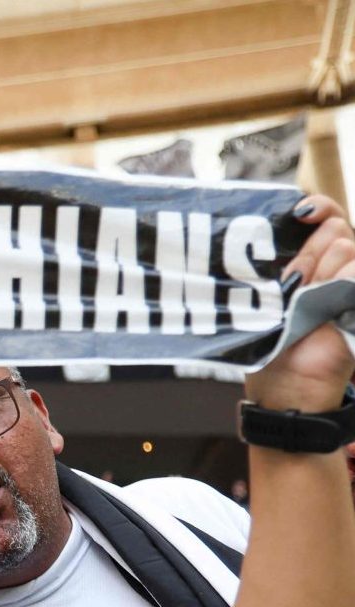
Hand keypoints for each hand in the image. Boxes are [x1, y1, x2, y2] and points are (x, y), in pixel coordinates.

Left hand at [249, 196, 354, 411]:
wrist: (287, 386)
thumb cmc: (273, 345)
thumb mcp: (271, 297)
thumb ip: (285, 265)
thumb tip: (290, 228)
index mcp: (310, 264)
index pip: (327, 217)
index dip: (319, 207)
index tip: (300, 211)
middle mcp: (335, 270)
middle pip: (337, 229)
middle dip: (313, 248)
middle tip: (296, 279)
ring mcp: (349, 284)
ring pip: (347, 246)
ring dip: (321, 270)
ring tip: (306, 299)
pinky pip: (354, 273)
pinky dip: (342, 280)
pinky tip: (325, 297)